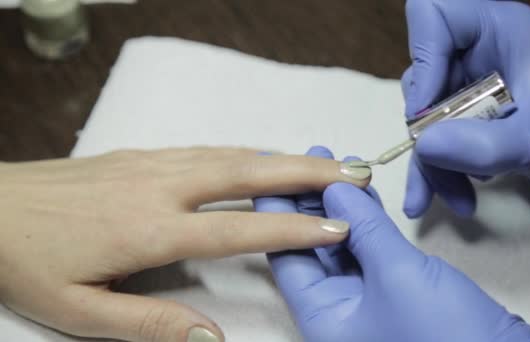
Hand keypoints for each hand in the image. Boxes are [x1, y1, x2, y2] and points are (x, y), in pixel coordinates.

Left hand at [0, 147, 368, 341]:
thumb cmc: (29, 259)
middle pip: (248, 172)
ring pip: (231, 154)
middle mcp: (160, 187)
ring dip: (282, 157)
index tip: (336, 225)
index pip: (239, 227)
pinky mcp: (141, 154)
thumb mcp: (81, 309)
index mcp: (150, 229)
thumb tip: (212, 338)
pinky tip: (263, 157)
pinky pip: (207, 149)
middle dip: (306, 172)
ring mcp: (151, 163)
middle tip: (351, 173)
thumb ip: (151, 326)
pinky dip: (246, 152)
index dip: (293, 226)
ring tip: (323, 163)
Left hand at [254, 149, 529, 341]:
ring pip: (343, 246)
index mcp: (323, 317)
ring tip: (339, 165)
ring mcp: (367, 303)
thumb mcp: (397, 275)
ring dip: (342, 207)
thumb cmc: (446, 334)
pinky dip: (368, 223)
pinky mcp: (396, 294)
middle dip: (313, 200)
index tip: (273, 171)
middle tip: (313, 156)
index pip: (287, 256)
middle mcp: (338, 312)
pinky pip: (371, 252)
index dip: (277, 210)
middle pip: (313, 247)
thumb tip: (335, 190)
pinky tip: (365, 195)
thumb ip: (365, 230)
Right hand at [401, 0, 529, 217]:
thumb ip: (483, 146)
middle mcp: (476, 50)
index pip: (433, 16)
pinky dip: (440, 171)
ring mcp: (469, 83)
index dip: (423, 59)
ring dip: (431, 164)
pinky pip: (435, 139)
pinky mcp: (466, 113)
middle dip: (425, 130)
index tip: (428, 110)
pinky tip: (460, 198)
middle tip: (438, 167)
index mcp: (497, 29)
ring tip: (456, 200)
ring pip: (423, 116)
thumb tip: (422, 148)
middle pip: (420, 76)